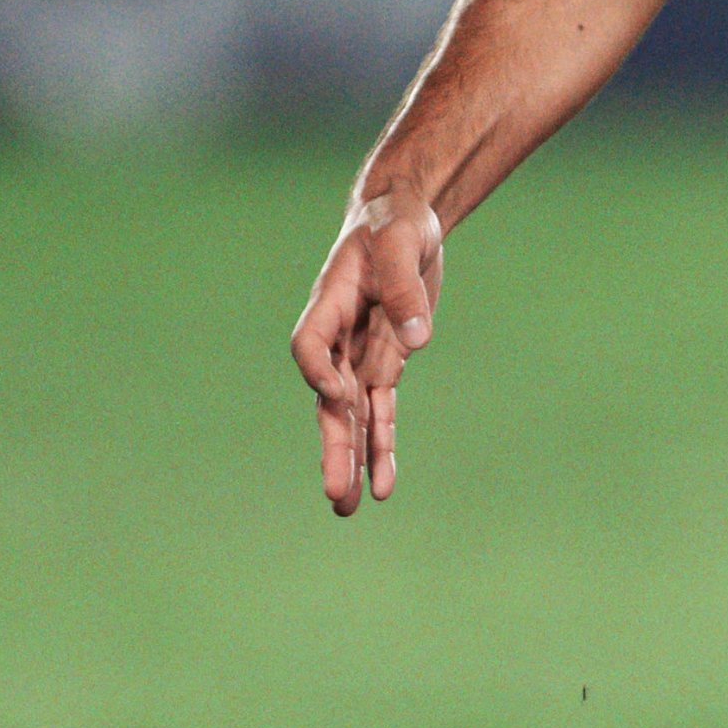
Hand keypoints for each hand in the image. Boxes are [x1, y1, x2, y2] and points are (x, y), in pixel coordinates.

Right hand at [291, 185, 443, 516]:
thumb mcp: (401, 242)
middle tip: (335, 493)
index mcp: (330, 304)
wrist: (402, 220)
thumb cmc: (394, 224)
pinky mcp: (385, 361)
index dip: (318, 372)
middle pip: (330, 401)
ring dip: (354, 459)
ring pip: (353, 417)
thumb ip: (404, 288)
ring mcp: (359, 354)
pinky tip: (382, 484)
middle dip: (335, 447)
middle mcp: (338, 339)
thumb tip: (417, 339)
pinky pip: (381, 410)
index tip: (337, 392)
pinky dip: (383, 443)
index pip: (310, 346)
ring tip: (346, 507)